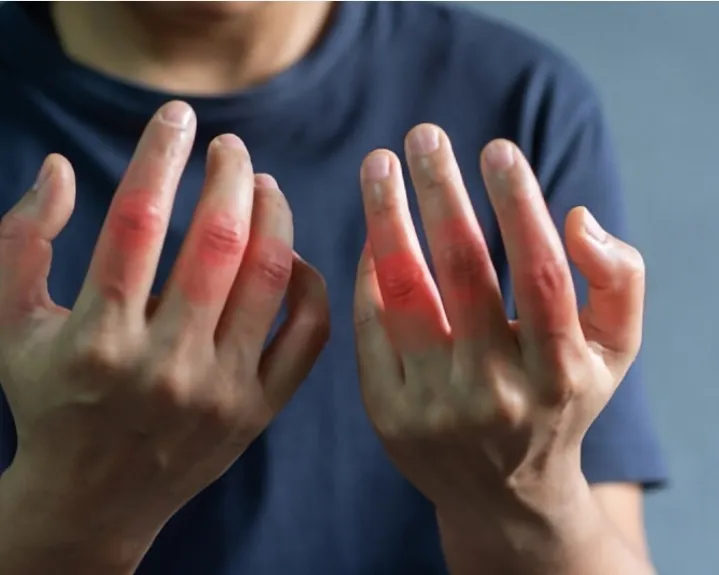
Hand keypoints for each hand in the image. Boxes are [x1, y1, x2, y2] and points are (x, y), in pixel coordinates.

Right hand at [0, 101, 328, 565]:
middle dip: (230, 177)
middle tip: (232, 148)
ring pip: (268, 279)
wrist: (94, 498)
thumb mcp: (11, 327)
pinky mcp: (257, 410)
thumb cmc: (50, 399)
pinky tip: (290, 253)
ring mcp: (219, 390)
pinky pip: (306, 333)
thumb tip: (56, 167)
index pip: (136, 221)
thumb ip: (20, 243)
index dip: (160, 156)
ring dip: (275, 217)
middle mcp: (163, 365)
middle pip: (216, 243)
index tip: (179, 116)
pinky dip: (308, 283)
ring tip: (264, 186)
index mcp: (96, 340)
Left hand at [353, 125, 643, 519]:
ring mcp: (438, 406)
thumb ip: (619, 281)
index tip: (495, 147)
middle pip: (462, 273)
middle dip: (440, 192)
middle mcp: (498, 391)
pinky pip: (372, 325)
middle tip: (422, 134)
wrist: (503, 494)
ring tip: (379, 167)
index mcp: (560, 373)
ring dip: (387, 219)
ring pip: (404, 293)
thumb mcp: (614, 351)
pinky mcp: (389, 413)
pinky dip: (369, 271)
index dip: (518, 204)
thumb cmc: (560, 404)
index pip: (540, 274)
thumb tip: (576, 219)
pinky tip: (373, 233)